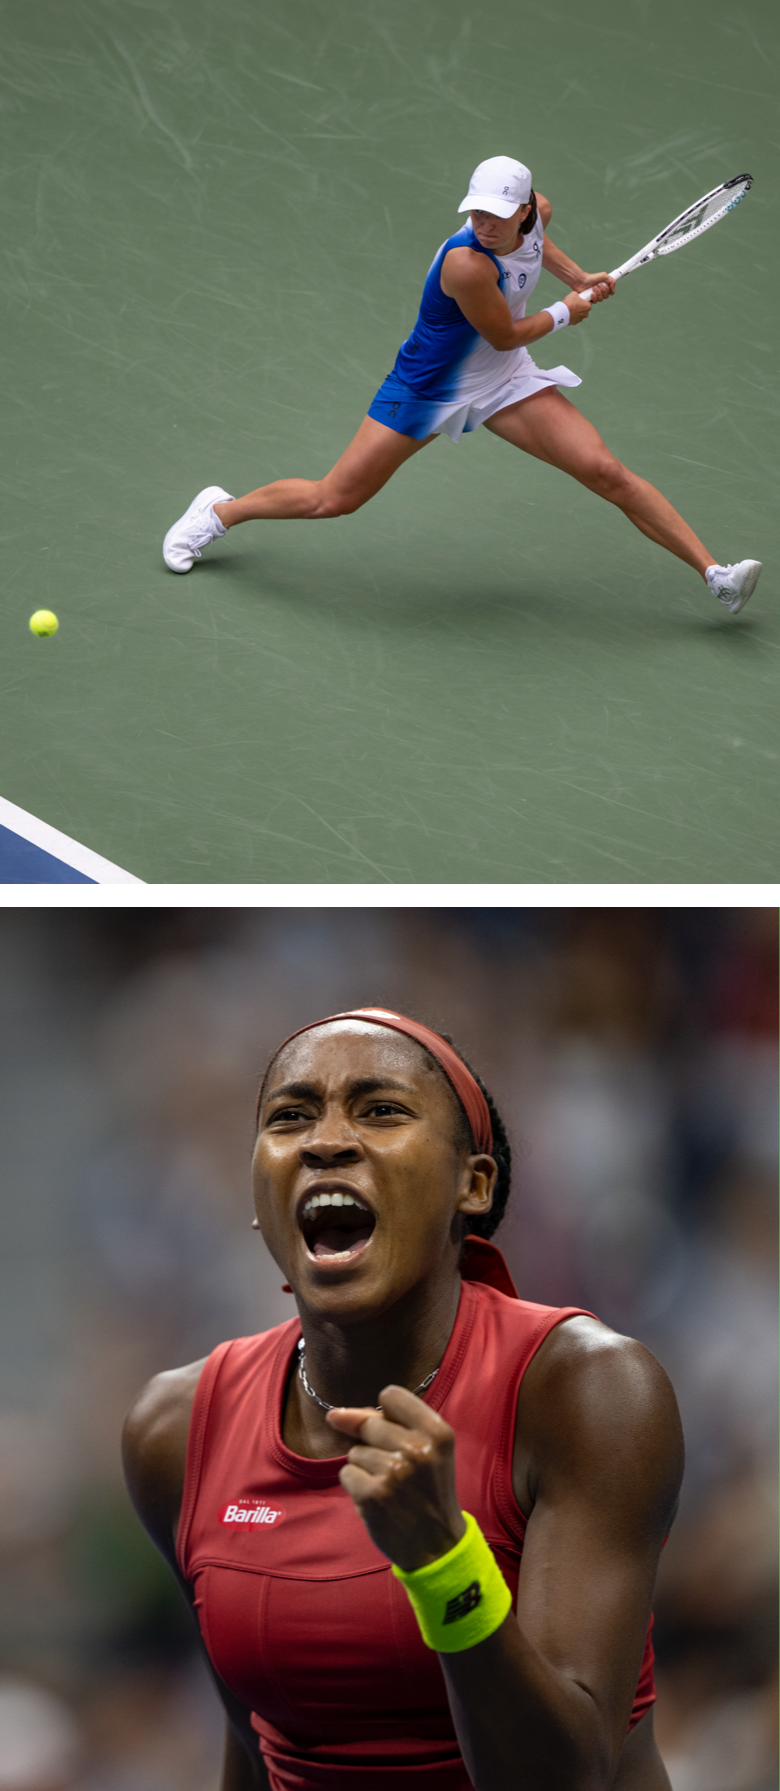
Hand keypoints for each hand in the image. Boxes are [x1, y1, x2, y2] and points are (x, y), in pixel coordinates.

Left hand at [327, 1386, 465, 1571]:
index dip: (386, 1414)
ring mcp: (394, 1472)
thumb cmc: (427, 1491)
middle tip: (400, 1472)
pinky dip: (358, 1487)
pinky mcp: (372, 1495)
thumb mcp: (424, 1450)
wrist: (437, 1547)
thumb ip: (383, 1422)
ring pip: (356, 1452)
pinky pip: (347, 1474)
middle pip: (370, 1424)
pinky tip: (380, 1501)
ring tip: (392, 1489)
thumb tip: (333, 1415)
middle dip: (375, 1445)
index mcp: (438, 1432)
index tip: (397, 1435)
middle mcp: (417, 1449)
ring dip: (367, 1469)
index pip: (391, 1395)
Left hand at [574, 273, 615, 298]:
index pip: (611, 292)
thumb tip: (613, 288)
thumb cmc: (591, 277)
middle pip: (606, 296)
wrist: (581, 281)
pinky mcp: (590, 300)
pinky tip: (591, 294)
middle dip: (602, 290)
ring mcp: (595, 296)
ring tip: (593, 288)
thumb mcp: (603, 275)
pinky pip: (595, 302)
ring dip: (598, 293)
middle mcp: (600, 292)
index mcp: (604, 287)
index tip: (606, 285)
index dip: (609, 290)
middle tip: (597, 285)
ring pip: (601, 299)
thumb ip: (611, 280)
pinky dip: (594, 298)